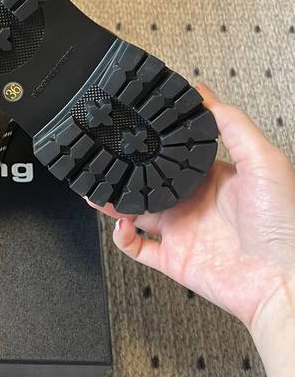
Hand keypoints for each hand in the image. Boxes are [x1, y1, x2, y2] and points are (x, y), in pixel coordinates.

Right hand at [88, 84, 294, 331]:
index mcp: (214, 178)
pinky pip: (137, 248)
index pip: (176, 155)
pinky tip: (121, 225)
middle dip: (126, 172)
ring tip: (100, 189)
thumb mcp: (264, 161)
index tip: (137, 127)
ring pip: (136, 212)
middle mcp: (195, 203)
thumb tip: (206, 95)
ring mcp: (182, 231)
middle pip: (149, 182)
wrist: (283, 280)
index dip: (155, 143)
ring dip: (115, 201)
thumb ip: (233, 126)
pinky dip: (121, 238)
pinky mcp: (173, 259)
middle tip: (107, 159)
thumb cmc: (286, 224)